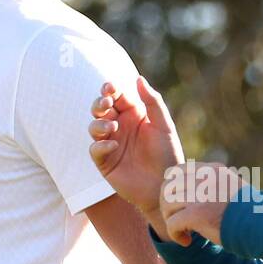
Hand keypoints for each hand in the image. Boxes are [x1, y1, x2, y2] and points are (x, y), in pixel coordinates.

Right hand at [89, 76, 183, 226]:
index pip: (116, 96)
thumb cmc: (168, 154)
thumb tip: (138, 78)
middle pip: (100, 109)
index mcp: (133, 115)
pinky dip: (101, 145)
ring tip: (112, 128)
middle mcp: (119, 127)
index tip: (110, 87)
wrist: (166, 185)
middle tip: (106, 104)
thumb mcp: (164, 125)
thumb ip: (153, 102)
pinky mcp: (105, 162)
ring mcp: (111, 144)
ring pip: (93, 127)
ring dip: (98, 124)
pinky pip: (95, 149)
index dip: (110, 89)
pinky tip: (113, 145)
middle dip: (99, 103)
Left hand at [160, 160, 242, 245]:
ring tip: (182, 231)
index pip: (178, 171)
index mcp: (213, 170)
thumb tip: (191, 193)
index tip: (179, 205)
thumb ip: (213, 187)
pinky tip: (186, 242)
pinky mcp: (198, 214)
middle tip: (176, 220)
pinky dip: (174, 234)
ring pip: (167, 203)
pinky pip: (172, 223)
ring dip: (170, 220)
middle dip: (167, 206)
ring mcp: (201, 195)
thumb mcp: (233, 190)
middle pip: (168, 186)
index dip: (172, 189)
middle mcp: (205, 178)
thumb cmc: (253, 214)